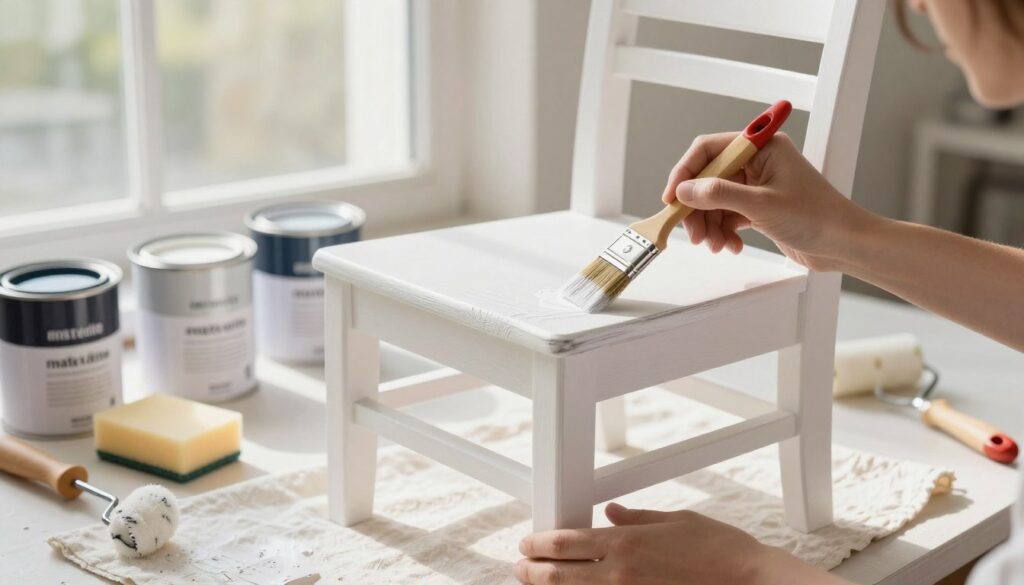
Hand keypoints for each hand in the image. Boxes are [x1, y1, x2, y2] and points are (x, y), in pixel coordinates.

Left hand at [515, 503, 843, 584]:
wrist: (750, 582)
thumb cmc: (719, 549)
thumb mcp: (677, 521)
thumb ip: (639, 518)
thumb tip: (612, 512)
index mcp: (626, 542)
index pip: (567, 542)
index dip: (540, 542)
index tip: (526, 542)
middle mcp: (620, 573)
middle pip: (560, 574)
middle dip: (533, 570)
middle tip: (520, 567)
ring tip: (533, 583)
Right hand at [662, 132, 879, 271]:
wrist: (845, 245)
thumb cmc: (817, 218)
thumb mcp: (762, 205)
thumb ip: (719, 194)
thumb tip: (685, 191)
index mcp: (762, 148)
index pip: (709, 150)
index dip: (685, 173)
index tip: (672, 198)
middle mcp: (758, 162)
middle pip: (708, 179)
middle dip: (697, 208)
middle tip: (694, 233)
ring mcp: (757, 185)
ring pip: (714, 201)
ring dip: (709, 225)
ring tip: (716, 245)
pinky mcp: (758, 207)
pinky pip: (727, 216)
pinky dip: (723, 232)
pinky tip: (731, 245)